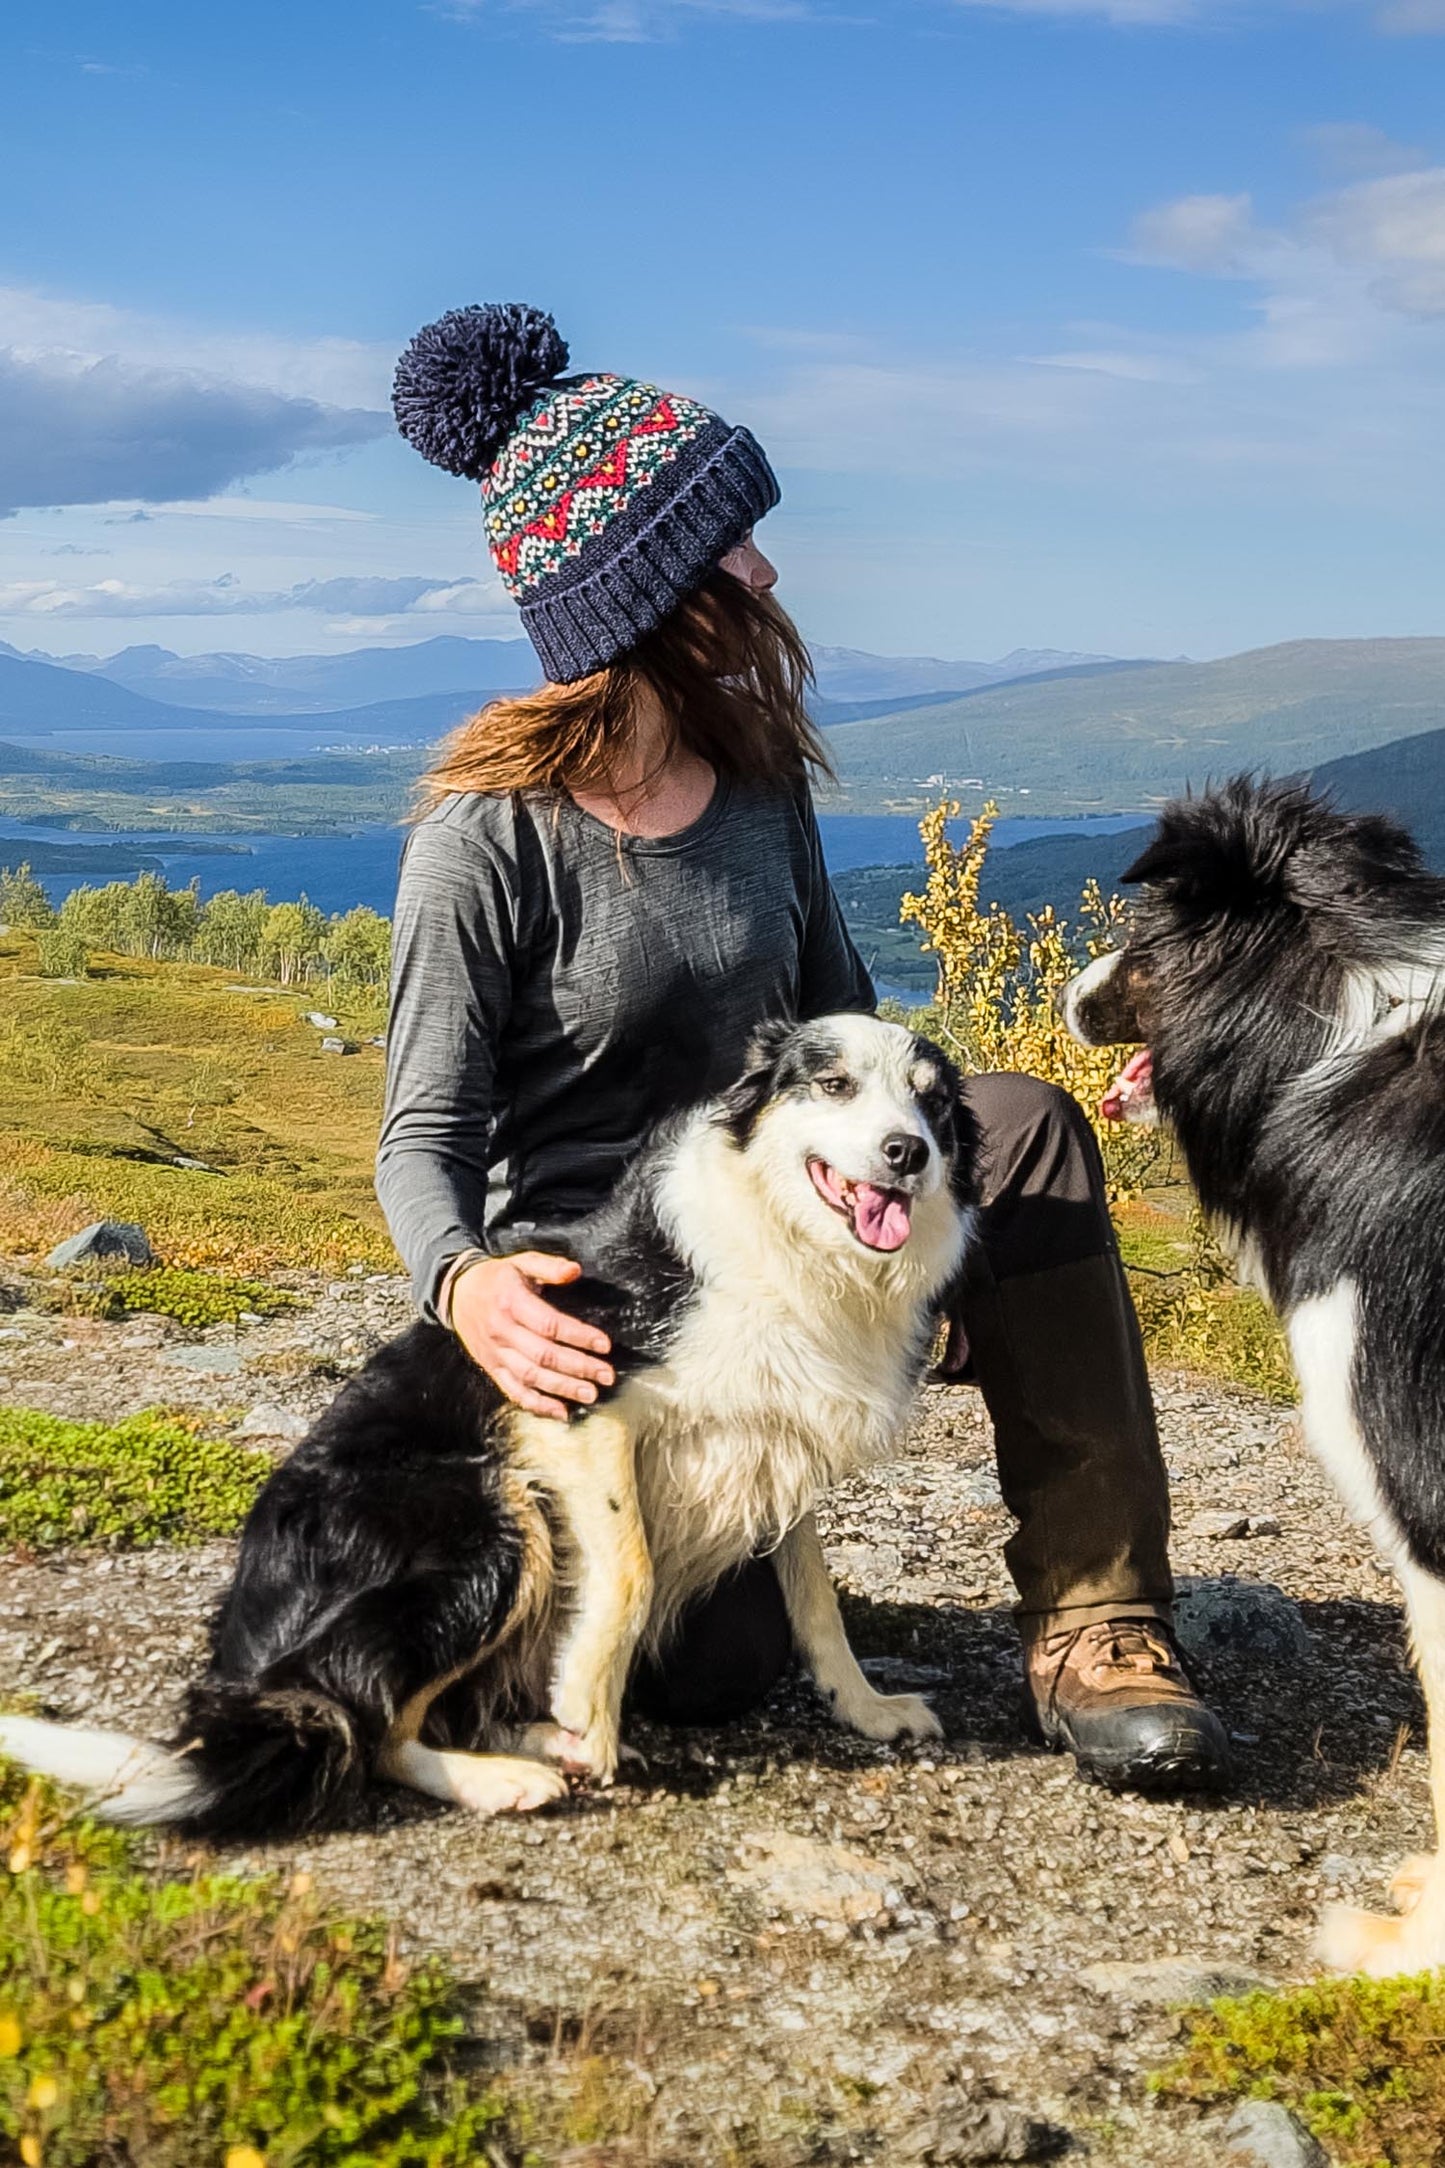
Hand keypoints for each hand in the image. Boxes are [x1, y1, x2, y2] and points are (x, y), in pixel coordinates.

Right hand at [449, 1253, 613, 1420]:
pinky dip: (537, 1404)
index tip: (604, 1345)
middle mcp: (502, 1330)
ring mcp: (495, 1352)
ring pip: (530, 1376)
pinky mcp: (491, 1367)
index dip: (578, 1336)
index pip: (549, 1324)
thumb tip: (575, 1271)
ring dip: (562, 1388)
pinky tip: (560, 1412)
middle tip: (606, 1376)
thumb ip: (549, 1266)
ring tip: (590, 1394)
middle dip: (578, 1367)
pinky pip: (513, 1390)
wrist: (456, 1293)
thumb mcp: (521, 1262)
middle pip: (543, 1355)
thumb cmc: (496, 1278)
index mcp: (511, 1302)